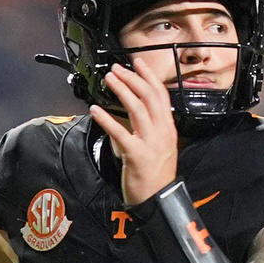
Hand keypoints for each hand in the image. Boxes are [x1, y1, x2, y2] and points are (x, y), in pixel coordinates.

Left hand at [88, 62, 176, 204]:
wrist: (158, 200)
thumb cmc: (156, 175)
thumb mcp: (160, 147)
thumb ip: (148, 129)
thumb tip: (129, 114)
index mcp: (168, 128)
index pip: (161, 95)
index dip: (149, 76)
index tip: (138, 63)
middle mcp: (162, 132)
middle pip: (148, 97)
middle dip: (132, 78)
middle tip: (116, 68)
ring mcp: (151, 143)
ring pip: (137, 109)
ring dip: (121, 90)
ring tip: (108, 80)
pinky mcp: (136, 155)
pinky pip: (120, 133)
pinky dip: (107, 119)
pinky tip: (95, 110)